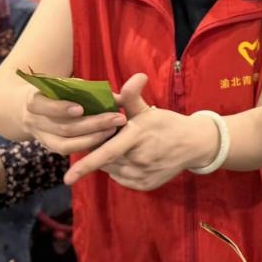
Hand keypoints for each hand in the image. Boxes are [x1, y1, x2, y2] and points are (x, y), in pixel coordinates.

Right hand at [22, 85, 126, 155]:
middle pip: (63, 127)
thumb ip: (83, 88)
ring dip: (93, 138)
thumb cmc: (56, 92)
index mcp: (34, 101)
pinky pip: (69, 151)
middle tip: (117, 118)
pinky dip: (88, 145)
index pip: (42, 105)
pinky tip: (105, 139)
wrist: (36, 109)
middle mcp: (34, 121)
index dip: (60, 108)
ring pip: (66, 144)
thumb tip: (114, 96)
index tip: (81, 108)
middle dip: (92, 124)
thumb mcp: (63, 85)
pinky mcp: (51, 148)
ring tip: (113, 130)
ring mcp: (42, 138)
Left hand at [64, 73, 218, 190]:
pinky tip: (133, 158)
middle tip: (116, 136)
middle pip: (106, 159)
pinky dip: (121, 170)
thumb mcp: (149, 109)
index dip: (85, 166)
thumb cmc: (168, 124)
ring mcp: (142, 175)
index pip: (106, 153)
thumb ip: (133, 96)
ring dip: (111, 160)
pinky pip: (122, 178)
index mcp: (137, 138)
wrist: (194, 145)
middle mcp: (138, 160)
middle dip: (103, 148)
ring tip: (127, 147)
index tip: (67, 178)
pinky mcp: (145, 185)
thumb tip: (137, 76)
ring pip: (112, 170)